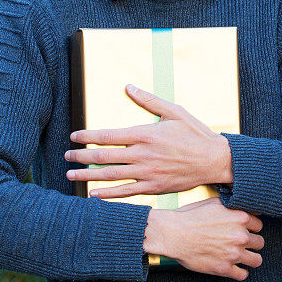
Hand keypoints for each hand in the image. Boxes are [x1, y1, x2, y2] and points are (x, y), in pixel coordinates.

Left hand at [65, 84, 232, 197]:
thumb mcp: (175, 111)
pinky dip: (108, 195)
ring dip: (88, 176)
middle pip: (104, 156)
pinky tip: (93, 195)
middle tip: (66, 156)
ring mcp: (147, 173)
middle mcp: (143, 155)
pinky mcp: (153, 188)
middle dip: (81, 157)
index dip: (88, 137)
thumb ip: (149, 100)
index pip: (108, 136)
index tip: (75, 137)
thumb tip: (129, 87)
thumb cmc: (196, 134)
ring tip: (71, 176)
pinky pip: (125, 192)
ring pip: (110, 175)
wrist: (215, 160)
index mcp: (145, 134)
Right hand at [143, 197, 263, 279]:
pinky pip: (243, 275)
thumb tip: (244, 206)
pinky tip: (235, 267)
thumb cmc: (191, 216)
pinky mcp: (224, 268)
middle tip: (242, 243)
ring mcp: (233, 253)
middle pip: (260, 242)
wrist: (173, 233)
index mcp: (241, 218)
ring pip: (256, 260)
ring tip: (244, 257)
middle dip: (252, 242)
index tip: (246, 230)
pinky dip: (240, 272)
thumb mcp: (215, 202)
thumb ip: (234, 205)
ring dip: (251, 258)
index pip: (260, 225)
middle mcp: (240, 236)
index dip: (252, 228)